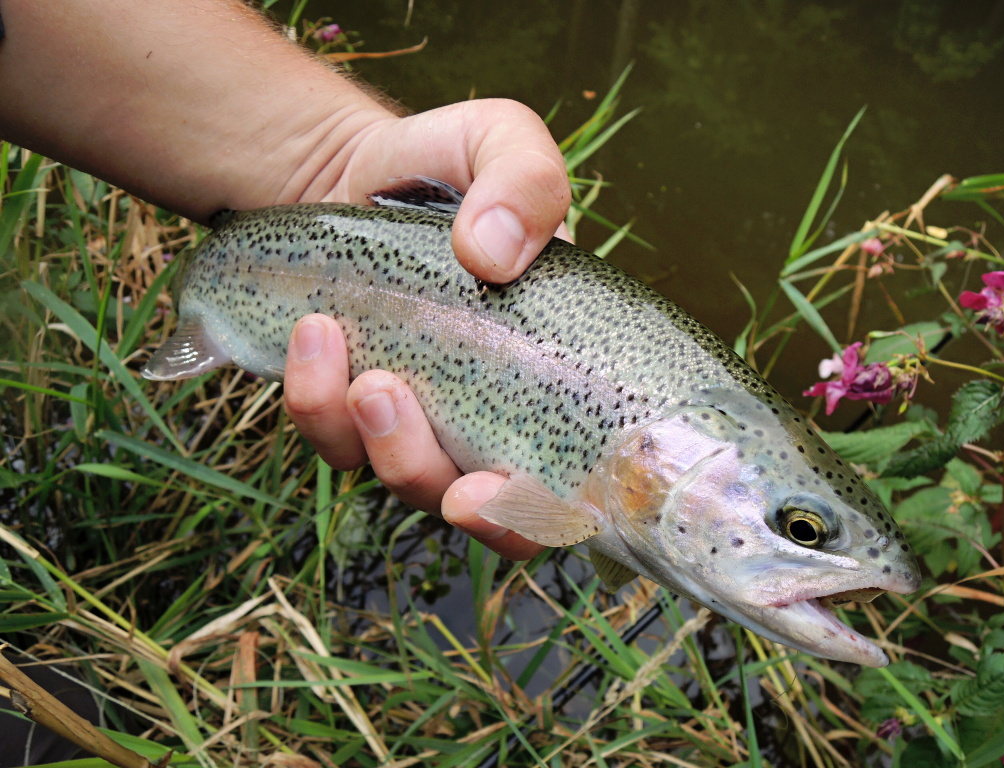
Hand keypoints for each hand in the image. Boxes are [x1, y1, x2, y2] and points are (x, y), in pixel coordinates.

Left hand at [284, 100, 569, 559]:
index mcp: (555, 373)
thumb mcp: (498, 141)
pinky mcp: (354, 413)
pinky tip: (312, 337)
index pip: (570, 482)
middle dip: (434, 485)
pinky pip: (333, 440)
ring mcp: (423, 420)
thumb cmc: (439, 164)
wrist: (348, 172)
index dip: (532, 517)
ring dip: (369, 434)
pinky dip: (315, 401)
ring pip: (401, 480)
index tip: (480, 494)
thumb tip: (494, 257)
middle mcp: (495, 413)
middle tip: (389, 399)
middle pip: (483, 511)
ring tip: (337, 349)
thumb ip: (526, 181)